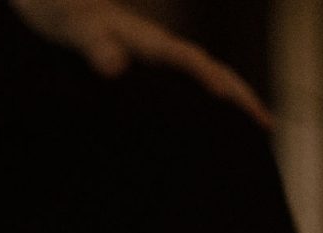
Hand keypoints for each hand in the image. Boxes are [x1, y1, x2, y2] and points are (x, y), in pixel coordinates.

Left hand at [11, 0, 271, 129]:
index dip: (214, 82)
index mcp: (150, 41)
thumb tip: (115, 69)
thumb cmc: (63, 12)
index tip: (233, 102)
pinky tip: (210, 128)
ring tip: (257, 129)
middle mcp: (160, 50)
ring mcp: (156, 61)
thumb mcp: (75, 28)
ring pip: (204, 79)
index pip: (193, 63)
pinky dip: (204, 105)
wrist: (55, 5)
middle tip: (267, 123)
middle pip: (212, 70)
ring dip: (230, 101)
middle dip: (240, 95)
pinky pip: (184, 89)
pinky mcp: (146, 72)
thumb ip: (94, 45)